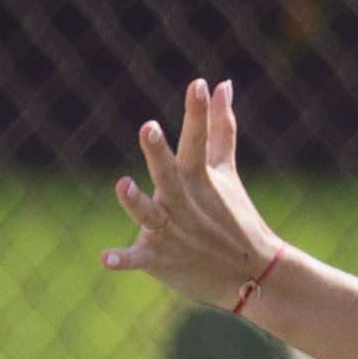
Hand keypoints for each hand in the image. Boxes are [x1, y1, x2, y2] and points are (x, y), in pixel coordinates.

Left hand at [109, 79, 289, 312]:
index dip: (198, 112)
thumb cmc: (234, 215)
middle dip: (158, 152)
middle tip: (148, 128)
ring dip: (136, 202)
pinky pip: (139, 259)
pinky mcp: (161, 259)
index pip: (198, 140)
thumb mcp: (226, 170)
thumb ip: (219, 127)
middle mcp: (184, 201)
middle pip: (168, 173)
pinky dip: (123, 259)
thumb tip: (222, 83)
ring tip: (123, 184)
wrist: (252, 275)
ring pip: (150, 215)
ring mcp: (173, 231)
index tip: (199, 85)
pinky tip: (105, 259)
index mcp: (198, 177)